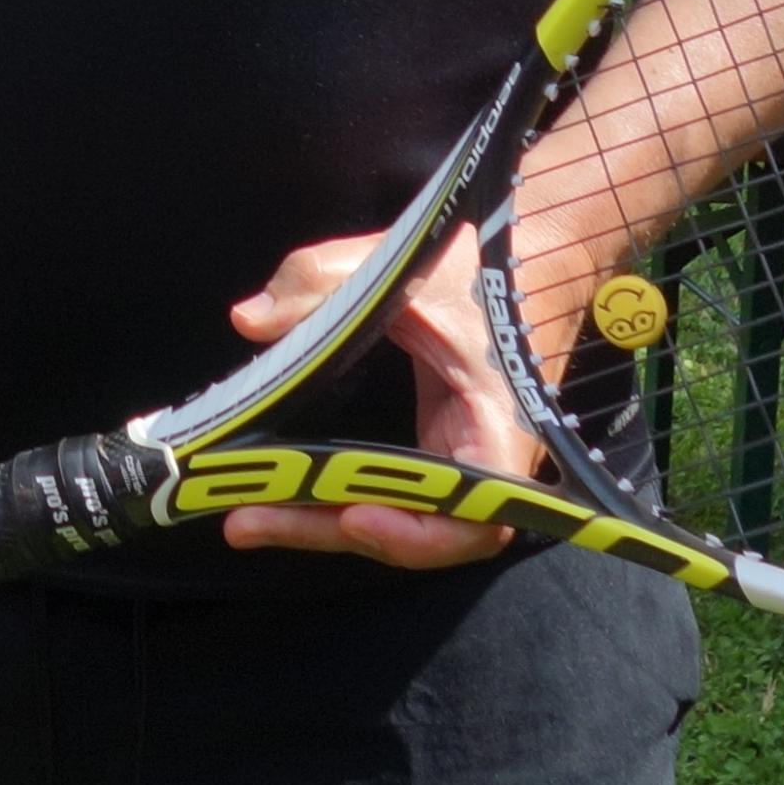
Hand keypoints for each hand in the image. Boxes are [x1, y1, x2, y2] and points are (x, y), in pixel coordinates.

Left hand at [216, 227, 529, 569]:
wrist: (537, 252)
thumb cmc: (488, 263)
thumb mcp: (408, 264)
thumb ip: (324, 282)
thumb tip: (250, 319)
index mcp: (501, 427)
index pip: (471, 519)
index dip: (412, 532)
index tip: (351, 513)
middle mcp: (488, 460)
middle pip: (415, 530)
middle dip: (328, 528)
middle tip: (246, 521)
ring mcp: (464, 456)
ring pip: (398, 515)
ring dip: (325, 516)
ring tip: (248, 513)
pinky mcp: (443, 443)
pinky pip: (394, 483)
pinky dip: (343, 488)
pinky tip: (286, 485)